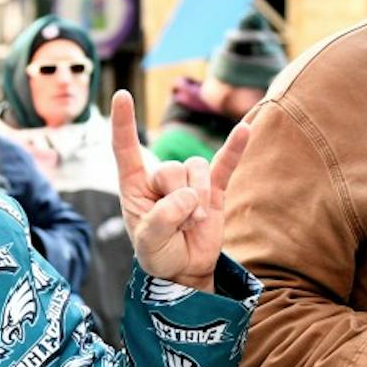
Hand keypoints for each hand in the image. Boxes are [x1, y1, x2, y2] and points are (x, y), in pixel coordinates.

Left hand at [111, 89, 247, 291]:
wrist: (184, 270)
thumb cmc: (158, 254)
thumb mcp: (149, 242)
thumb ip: (163, 218)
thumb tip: (188, 196)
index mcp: (134, 185)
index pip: (126, 149)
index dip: (123, 123)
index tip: (121, 95)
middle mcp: (160, 178)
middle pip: (172, 168)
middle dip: (179, 199)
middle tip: (180, 226)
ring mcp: (188, 181)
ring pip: (197, 169)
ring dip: (199, 199)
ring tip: (195, 223)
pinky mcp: (213, 189)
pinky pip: (225, 164)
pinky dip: (235, 148)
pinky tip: (245, 129)